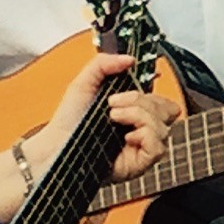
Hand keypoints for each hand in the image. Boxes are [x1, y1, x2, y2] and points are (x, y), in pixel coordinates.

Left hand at [36, 51, 180, 181]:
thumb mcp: (84, 83)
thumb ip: (104, 64)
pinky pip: (159, 146)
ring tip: (113, 117)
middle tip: (113, 104)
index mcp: (134, 111)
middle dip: (140, 100)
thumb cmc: (68, 121)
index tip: (128, 88)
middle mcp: (141, 129)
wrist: (56, 145)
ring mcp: (142, 147)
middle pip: (167, 110)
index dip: (151, 93)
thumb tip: (130, 59)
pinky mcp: (140, 163)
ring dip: (138, 115)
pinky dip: (145, 135)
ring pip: (163, 126)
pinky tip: (126, 136)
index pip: (162, 101)